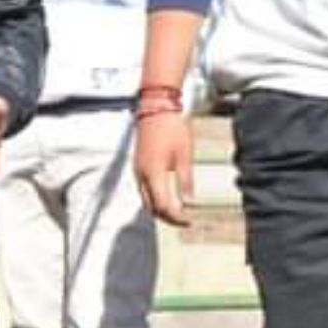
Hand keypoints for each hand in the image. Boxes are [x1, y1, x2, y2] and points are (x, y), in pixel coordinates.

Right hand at [134, 106, 193, 225]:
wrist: (157, 107)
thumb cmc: (172, 127)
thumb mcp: (185, 155)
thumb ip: (186, 181)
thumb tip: (189, 202)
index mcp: (154, 173)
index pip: (163, 206)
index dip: (176, 217)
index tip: (189, 220)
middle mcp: (141, 175)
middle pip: (151, 207)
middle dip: (167, 217)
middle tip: (184, 219)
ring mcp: (137, 170)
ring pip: (145, 200)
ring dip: (160, 209)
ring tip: (177, 211)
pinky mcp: (138, 166)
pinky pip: (143, 190)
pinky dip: (154, 198)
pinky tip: (166, 196)